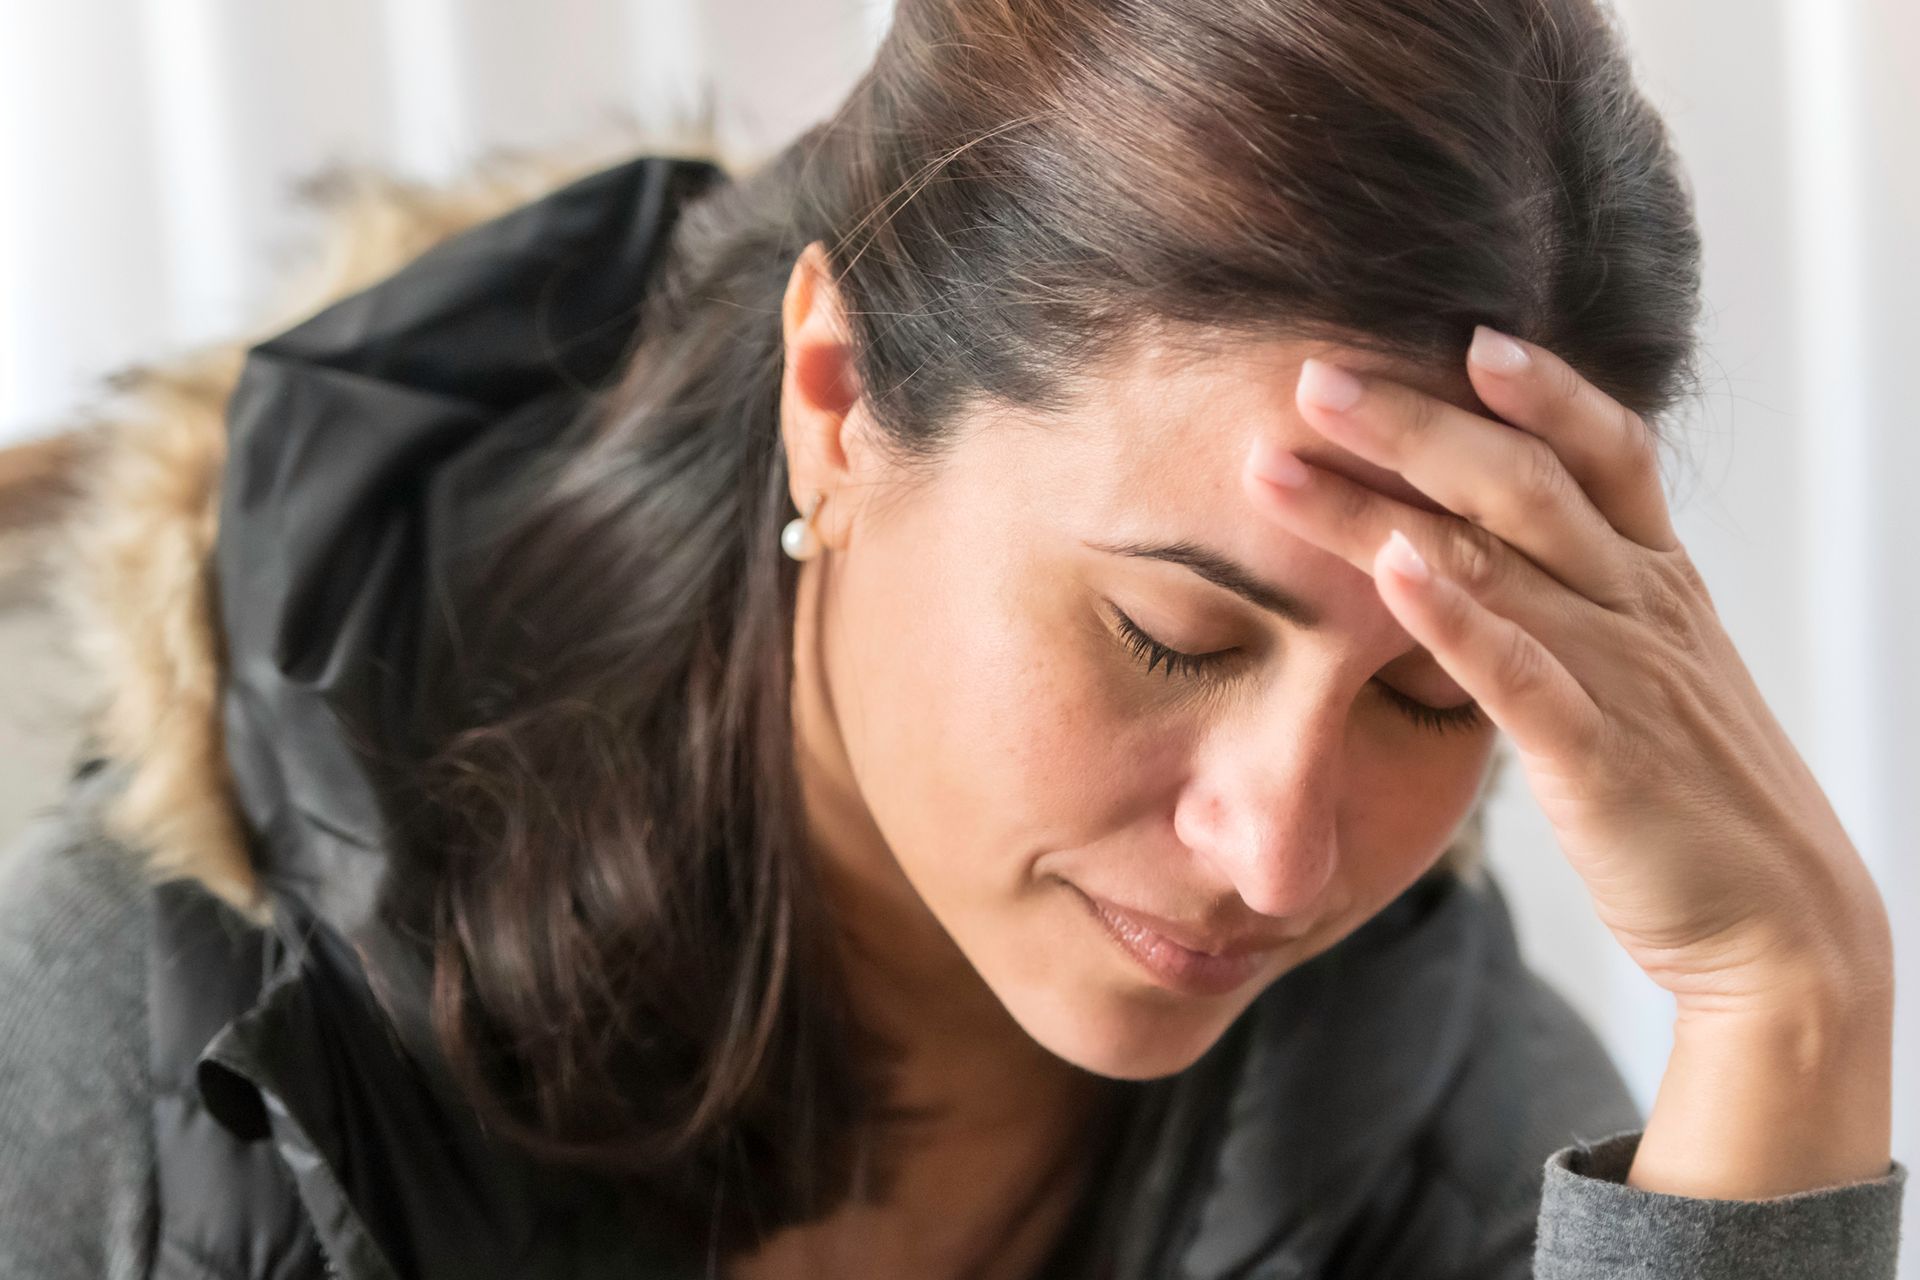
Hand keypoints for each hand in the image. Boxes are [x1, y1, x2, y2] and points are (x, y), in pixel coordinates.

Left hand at [1241, 327, 1893, 1195]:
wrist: (1784, 930)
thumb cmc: (1698, 798)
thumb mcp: (1648, 679)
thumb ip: (1579, 612)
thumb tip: (1490, 566)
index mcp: (1657, 585)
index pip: (1605, 452)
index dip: (1541, 388)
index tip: (1461, 332)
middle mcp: (1641, 609)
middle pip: (1524, 482)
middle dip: (1413, 423)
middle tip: (1313, 376)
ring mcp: (1620, 677)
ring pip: (1497, 560)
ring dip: (1381, 503)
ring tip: (1284, 465)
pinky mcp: (1596, 758)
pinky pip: (1518, 673)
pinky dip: (1453, 615)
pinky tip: (1389, 571)